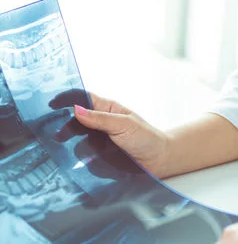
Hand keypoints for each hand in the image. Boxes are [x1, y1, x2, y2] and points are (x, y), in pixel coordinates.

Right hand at [49, 89, 170, 177]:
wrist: (159, 161)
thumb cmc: (146, 137)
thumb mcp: (124, 125)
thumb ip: (100, 119)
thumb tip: (76, 109)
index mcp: (108, 109)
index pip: (84, 99)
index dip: (67, 99)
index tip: (51, 104)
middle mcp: (101, 124)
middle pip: (75, 122)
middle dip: (66, 128)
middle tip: (58, 137)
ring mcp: (99, 142)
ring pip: (78, 143)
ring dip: (77, 148)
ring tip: (85, 154)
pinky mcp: (100, 159)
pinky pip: (84, 160)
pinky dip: (84, 162)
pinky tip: (87, 165)